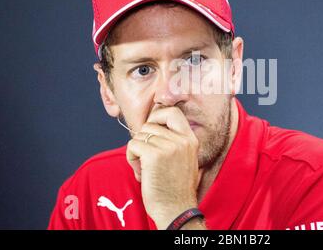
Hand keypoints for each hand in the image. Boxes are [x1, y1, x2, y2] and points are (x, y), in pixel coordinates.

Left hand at [126, 106, 202, 229]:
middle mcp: (182, 140)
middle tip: (147, 157)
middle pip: (150, 124)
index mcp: (191, 140)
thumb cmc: (176, 187)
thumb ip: (175, 141)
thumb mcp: (185, 159)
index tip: (152, 129)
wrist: (176, 210)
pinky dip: (131, 157)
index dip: (157, 116)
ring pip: (139, 135)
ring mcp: (169, 147)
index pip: (172, 112)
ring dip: (137, 150)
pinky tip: (140, 171)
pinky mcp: (154, 155)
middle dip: (143, 139)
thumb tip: (154, 123)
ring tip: (145, 168)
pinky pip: (132, 145)